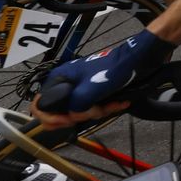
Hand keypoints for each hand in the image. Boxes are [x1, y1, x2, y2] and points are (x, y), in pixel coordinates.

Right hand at [35, 30, 174, 118]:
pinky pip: (94, 108)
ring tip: (110, 104)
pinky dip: (106, 108)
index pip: (40, 105)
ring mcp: (81, 89)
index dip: (50, 117)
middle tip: (94, 111)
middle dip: (78, 115)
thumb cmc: (114, 69)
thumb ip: (75, 105)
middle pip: (60, 112)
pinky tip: (119, 103)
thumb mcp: (91, 89)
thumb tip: (71, 115)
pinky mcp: (95, 93)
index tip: (68, 121)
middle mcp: (67, 84)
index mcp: (59, 79)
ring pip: (80, 112)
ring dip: (96, 112)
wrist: (140, 59)